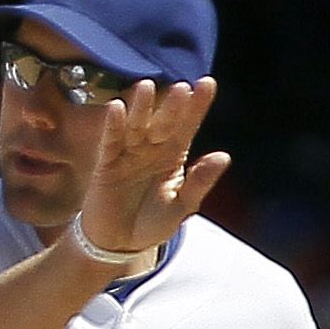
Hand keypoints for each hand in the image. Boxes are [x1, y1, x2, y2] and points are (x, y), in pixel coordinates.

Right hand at [73, 78, 229, 260]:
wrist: (118, 244)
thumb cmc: (151, 224)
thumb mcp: (182, 206)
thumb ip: (200, 182)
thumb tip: (223, 156)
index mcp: (174, 156)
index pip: (188, 126)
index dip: (197, 106)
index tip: (207, 83)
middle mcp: (152, 150)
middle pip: (164, 122)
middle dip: (172, 106)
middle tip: (181, 88)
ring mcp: (128, 155)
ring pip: (136, 126)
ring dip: (141, 107)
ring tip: (146, 86)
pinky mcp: (106, 165)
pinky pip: (110, 142)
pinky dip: (113, 126)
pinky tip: (116, 107)